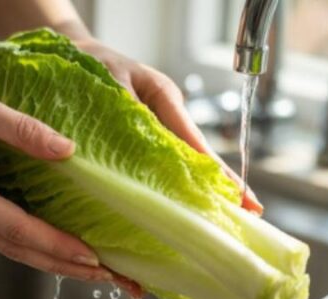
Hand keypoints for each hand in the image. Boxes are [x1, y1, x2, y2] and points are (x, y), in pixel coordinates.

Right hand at [0, 75, 113, 281]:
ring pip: (17, 250)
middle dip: (65, 267)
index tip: (92, 258)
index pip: (19, 230)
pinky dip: (40, 248)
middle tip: (108, 277)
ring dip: (56, 263)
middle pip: (22, 252)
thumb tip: (68, 150)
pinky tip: (64, 249)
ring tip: (95, 271)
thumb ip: (22, 128)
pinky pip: (11, 237)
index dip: (57, 246)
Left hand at [72, 38, 261, 213]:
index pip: (195, 141)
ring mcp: (161, 131)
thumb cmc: (91, 63)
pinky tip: (191, 206)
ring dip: (205, 188)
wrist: (78, 54)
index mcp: (165, 98)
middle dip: (224, 185)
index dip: (218, 171)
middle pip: (200, 157)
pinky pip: (166, 165)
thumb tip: (147, 140)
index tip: (240, 194)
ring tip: (228, 215)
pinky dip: (179, 185)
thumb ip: (126, 108)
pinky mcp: (148, 142)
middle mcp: (168, 117)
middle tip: (250, 211)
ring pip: (186, 164)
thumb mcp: (108, 78)